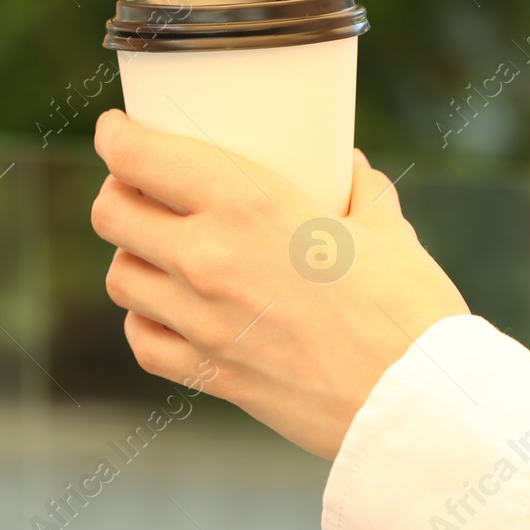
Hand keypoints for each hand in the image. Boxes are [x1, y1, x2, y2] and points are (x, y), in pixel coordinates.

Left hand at [91, 109, 467, 458]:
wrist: (418, 402)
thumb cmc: (408, 306)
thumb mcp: (385, 227)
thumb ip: (359, 190)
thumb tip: (348, 168)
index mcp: (246, 203)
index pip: (139, 157)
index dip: (117, 135)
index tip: (118, 128)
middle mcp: (207, 258)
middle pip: (111, 214)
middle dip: (117, 192)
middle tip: (138, 186)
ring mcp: (201, 321)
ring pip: (120, 276)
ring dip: (130, 255)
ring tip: (157, 248)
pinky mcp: (209, 373)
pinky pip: (143, 340)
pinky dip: (145, 320)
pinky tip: (168, 308)